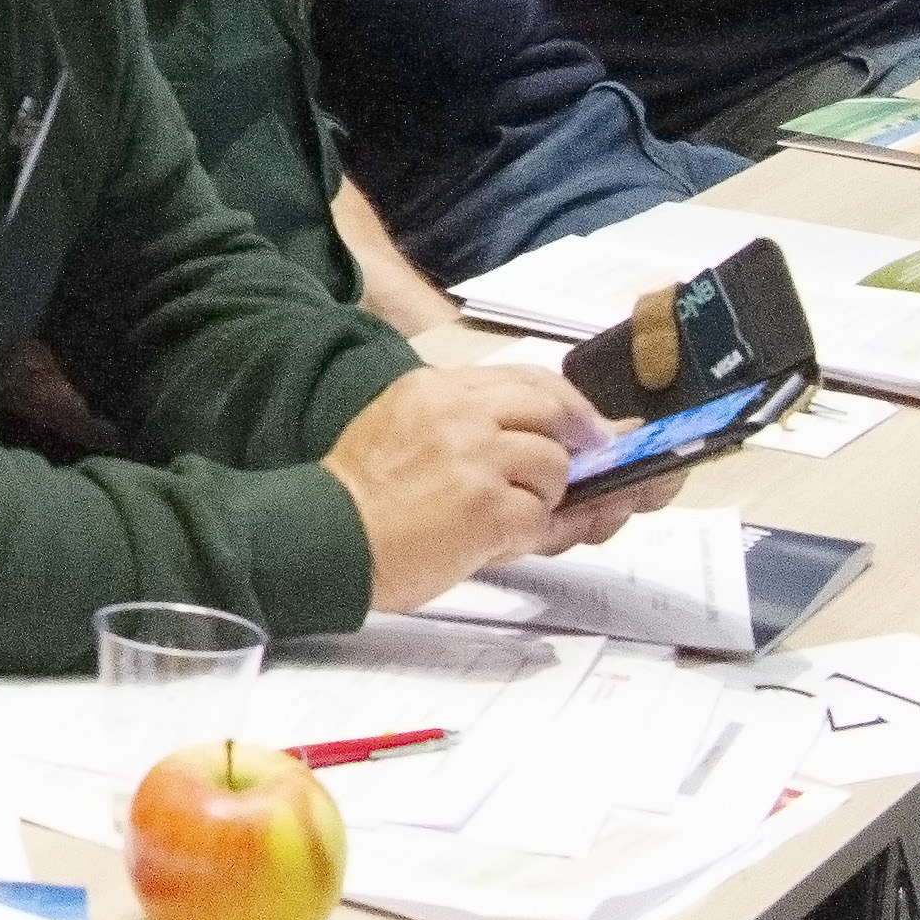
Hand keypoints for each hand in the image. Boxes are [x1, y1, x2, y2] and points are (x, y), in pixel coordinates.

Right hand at [329, 360, 594, 607]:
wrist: (326, 537)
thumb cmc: (361, 496)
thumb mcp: (401, 429)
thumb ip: (464, 424)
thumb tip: (536, 435)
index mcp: (433, 388)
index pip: (522, 378)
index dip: (566, 402)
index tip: (585, 425)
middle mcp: (457, 413)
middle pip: (551, 408)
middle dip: (581, 436)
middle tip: (593, 462)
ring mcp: (475, 458)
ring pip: (554, 465)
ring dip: (545, 496)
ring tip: (509, 514)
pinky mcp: (488, 506)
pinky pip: (542, 517)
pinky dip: (531, 533)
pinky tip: (500, 541)